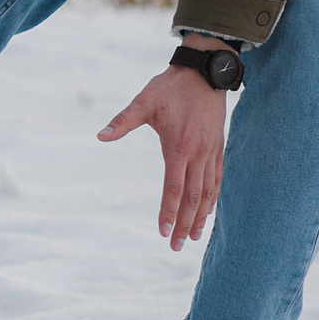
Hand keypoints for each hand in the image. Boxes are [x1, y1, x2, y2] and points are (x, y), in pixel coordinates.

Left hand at [96, 39, 231, 250]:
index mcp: (178, 147)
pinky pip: (217, 180)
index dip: (169, 211)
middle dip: (185, 224)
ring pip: (208, 192)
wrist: (204, 73)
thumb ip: (122, 121)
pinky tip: (208, 212)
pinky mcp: (218, 149)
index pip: (173, 188)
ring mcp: (211, 153)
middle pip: (193, 197)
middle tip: (178, 246)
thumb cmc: (170, 88)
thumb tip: (100, 136)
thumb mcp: (143, 102)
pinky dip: (213, 199)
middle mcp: (198, 154)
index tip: (164, 231)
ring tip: (195, 237)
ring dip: (201, 216)